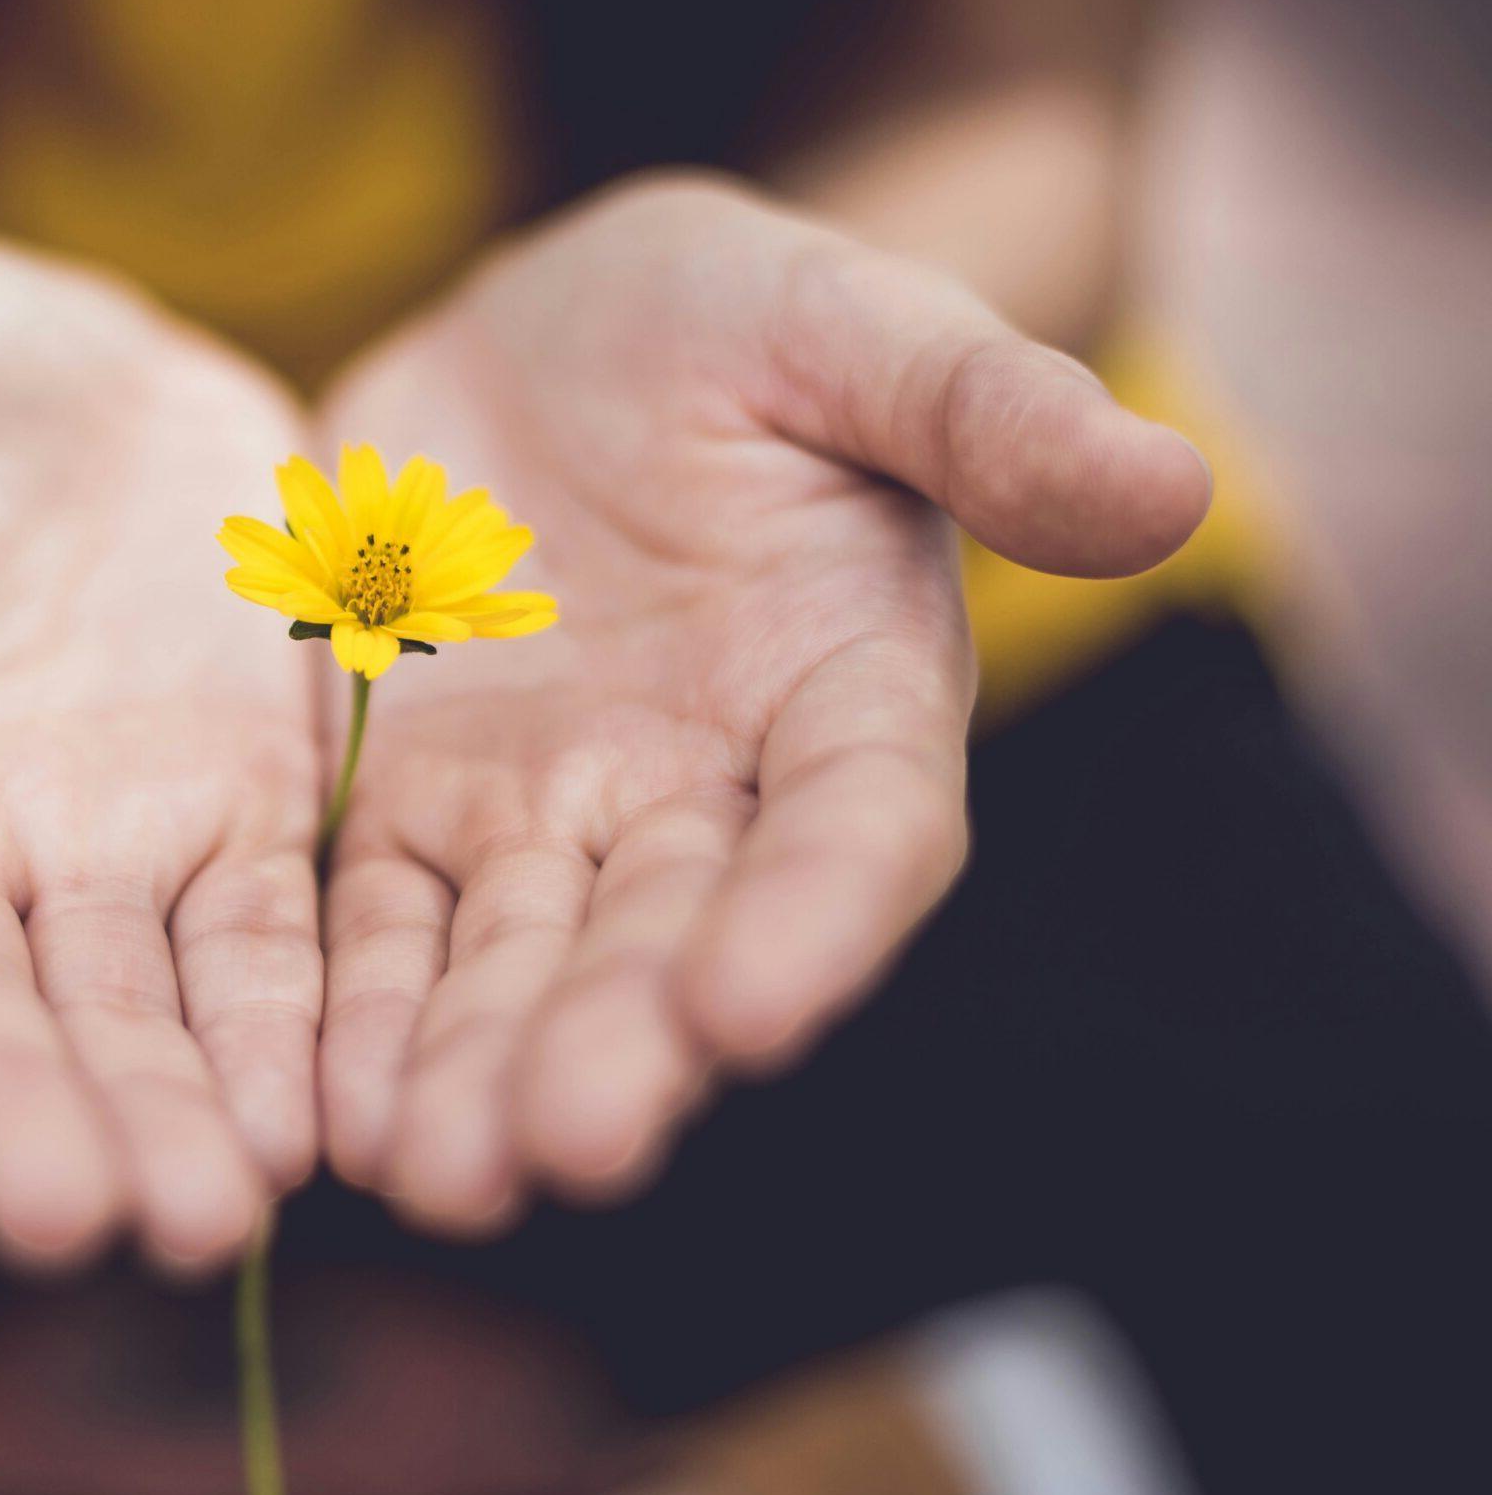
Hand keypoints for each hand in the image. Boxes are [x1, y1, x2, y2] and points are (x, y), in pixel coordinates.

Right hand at [0, 229, 322, 1271]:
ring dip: (155, 1109)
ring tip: (203, 1218)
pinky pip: (258, 940)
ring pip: (114, 998)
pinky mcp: (233, 819)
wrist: (79, 368)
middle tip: (62, 1219)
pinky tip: (312, 1124)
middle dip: (5, 1102)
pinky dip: (279, 1027)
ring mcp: (85, 836)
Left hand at [314, 175, 1210, 1231]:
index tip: (747, 1009)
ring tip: (427, 1173)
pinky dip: (359, 1008)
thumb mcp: (849, 325)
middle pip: (672, 939)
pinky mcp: (414, 807)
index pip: (854, 828)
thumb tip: (1172, 480)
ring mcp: (553, 813)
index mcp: (846, 689)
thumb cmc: (728, 321)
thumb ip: (985, 408)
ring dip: (476, 1068)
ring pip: (520, 962)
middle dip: (620, 1043)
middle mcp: (707, 791)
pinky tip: (322, 1108)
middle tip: (560, 1146)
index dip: (812, 919)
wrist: (542, 338)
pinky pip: (385, 922)